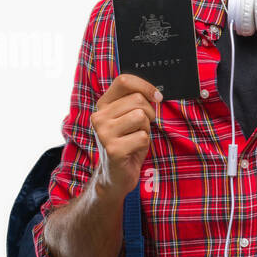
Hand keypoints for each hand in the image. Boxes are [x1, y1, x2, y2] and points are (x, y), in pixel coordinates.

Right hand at [91, 73, 160, 198]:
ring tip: (136, 138)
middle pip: (137, 100)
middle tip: (142, 127)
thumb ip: (135, 102)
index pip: (124, 81)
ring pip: (141, 117)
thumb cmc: (127, 144)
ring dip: (146, 129)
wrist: (115, 175)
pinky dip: (144, 144)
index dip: (145, 86)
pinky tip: (133, 150)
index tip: (157, 97)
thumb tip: (156, 93)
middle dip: (149, 113)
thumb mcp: (128, 118)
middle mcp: (99, 116)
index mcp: (103, 105)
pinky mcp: (113, 149)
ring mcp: (103, 133)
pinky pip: (142, 137)